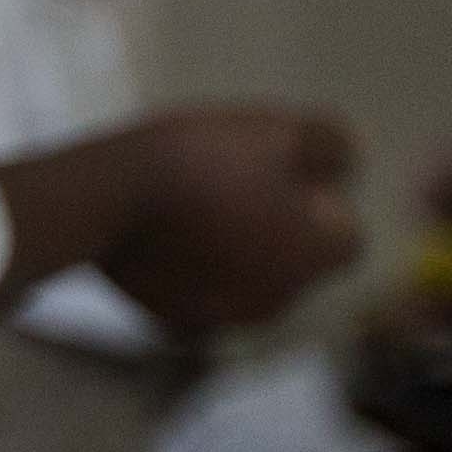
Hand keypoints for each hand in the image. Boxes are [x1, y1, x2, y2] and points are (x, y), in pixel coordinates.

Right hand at [96, 104, 363, 332]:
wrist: (106, 197)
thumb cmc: (202, 159)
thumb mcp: (276, 130)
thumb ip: (329, 144)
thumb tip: (344, 159)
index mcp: (317, 257)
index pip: (345, 236)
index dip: (319, 202)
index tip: (280, 173)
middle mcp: (281, 299)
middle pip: (294, 262)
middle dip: (276, 230)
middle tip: (232, 182)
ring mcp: (224, 318)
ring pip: (245, 281)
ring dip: (233, 251)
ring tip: (191, 204)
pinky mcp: (172, 321)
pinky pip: (196, 296)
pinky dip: (187, 272)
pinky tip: (159, 234)